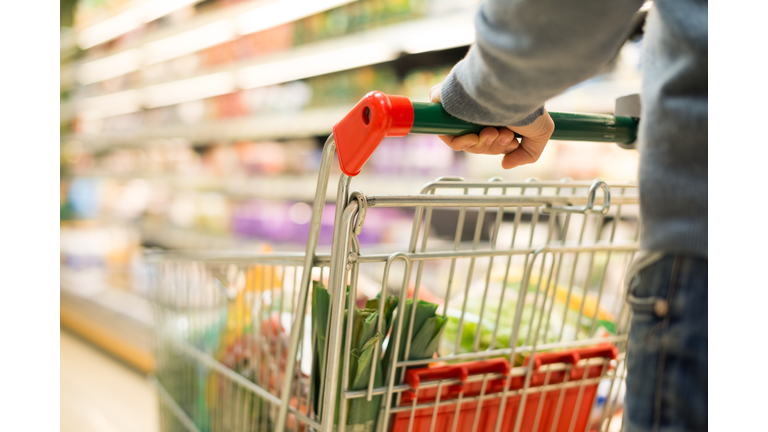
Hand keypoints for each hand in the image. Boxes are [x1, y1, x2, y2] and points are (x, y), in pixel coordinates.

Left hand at [430, 83, 554, 168]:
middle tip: (504, 136)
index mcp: (497, 114)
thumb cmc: (527, 105)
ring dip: (481, 145)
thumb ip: (528, 154)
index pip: (491, 140)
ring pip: (464, 142)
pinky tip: (474, 138)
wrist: (511, 86)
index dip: (499, 147)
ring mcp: (463, 108)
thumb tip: (505, 164)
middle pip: (478, 144)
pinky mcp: (446, 104)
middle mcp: (479, 110)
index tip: (512, 143)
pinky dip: (460, 142)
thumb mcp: (540, 133)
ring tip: (494, 132)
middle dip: (493, 146)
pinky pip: (446, 133)